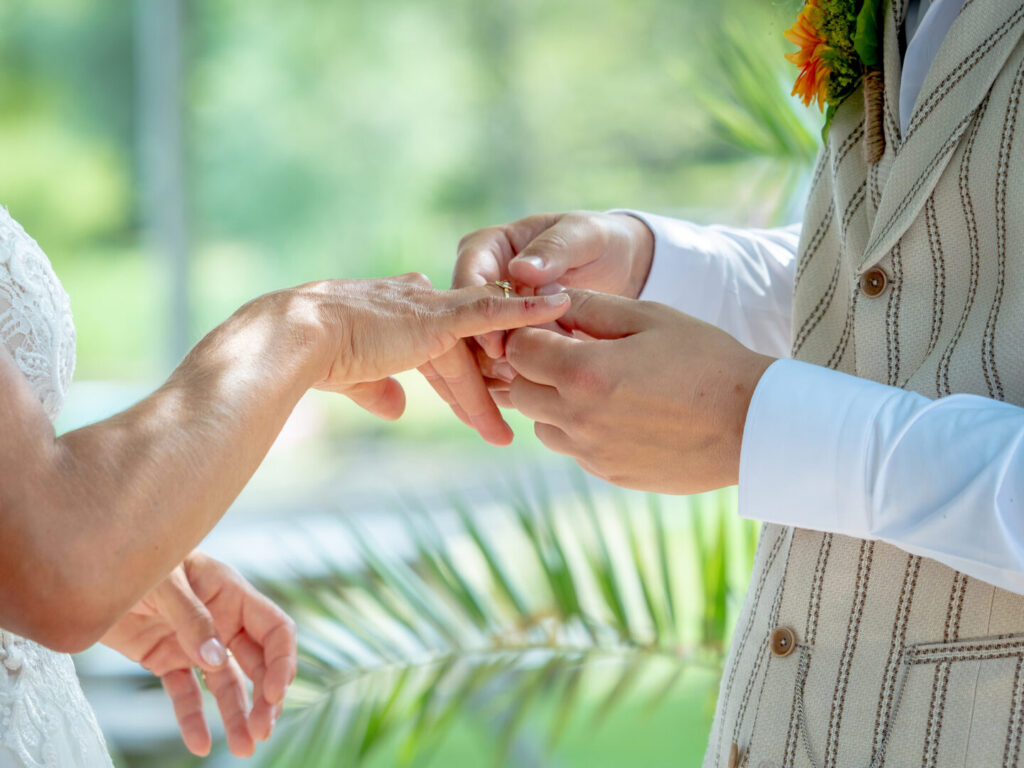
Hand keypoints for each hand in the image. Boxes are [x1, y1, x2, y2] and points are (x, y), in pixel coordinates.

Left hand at [100, 551, 296, 757]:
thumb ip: (192, 619)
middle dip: (265, 698)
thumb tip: (217, 661)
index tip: (274, 693)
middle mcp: (221, 620)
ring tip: (244, 748)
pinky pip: (185, 693)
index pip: (274, 630)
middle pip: (257, 663)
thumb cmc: (133, 558)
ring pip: (225, 684)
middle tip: (261, 731)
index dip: (281, 661)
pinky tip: (198, 744)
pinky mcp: (166, 659)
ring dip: (237, 714)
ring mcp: (195, 642)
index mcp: (231, 594)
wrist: (87, 568)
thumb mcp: (165, 583)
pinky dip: (192, 718)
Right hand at [248, 273, 569, 440]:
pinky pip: (493, 312)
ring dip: (502, 379)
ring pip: (479, 347)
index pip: (440, 351)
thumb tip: (395, 409)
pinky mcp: (440, 315)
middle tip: (505, 424)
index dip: (458, 381)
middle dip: (484, 389)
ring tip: (523, 411)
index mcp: (398, 315)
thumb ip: (378, 389)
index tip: (474, 405)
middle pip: (462, 355)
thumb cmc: (314, 357)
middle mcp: (418, 304)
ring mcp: (431, 308)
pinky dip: (527, 311)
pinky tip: (558, 308)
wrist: (299, 339)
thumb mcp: (353, 376)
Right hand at [420, 212, 653, 443]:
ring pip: (472, 347)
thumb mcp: (582, 235)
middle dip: (481, 351)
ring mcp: (489, 311)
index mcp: (488, 247)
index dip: (478, 313)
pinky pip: (491, 363)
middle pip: (463, 319)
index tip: (496, 344)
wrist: (617, 263)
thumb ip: (554, 248)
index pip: (468, 277)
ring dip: (488, 374)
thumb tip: (520, 270)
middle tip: (508, 378)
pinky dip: (501, 384)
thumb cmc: (597, 240)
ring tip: (518, 393)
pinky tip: (518, 402)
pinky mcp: (503, 337)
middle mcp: (481, 279)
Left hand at [504, 290, 774, 493]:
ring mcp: (591, 452)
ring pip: (541, 424)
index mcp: (585, 372)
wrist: (752, 424)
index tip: (555, 327)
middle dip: (535, 368)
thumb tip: (550, 299)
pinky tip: (621, 413)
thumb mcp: (650, 317)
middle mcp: (578, 418)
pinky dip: (581, 429)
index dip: (530, 333)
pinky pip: (572, 448)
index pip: (518, 349)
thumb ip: (592, 307)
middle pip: (520, 390)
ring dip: (554, 402)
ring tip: (599, 385)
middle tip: (573, 353)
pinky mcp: (608, 473)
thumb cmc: (706, 360)